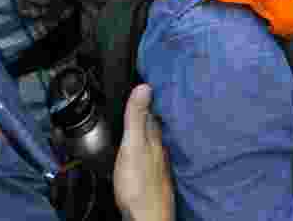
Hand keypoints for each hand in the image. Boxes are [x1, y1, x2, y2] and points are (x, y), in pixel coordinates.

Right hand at [114, 84, 173, 220]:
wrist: (147, 217)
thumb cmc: (139, 184)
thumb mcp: (133, 146)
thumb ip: (136, 119)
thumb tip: (145, 86)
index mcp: (153, 138)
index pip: (151, 112)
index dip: (145, 99)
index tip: (142, 84)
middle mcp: (158, 148)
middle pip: (152, 126)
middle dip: (146, 113)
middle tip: (140, 99)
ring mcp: (156, 164)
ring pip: (151, 141)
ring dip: (145, 130)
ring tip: (139, 121)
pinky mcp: (152, 177)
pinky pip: (148, 156)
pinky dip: (143, 149)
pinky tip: (140, 152)